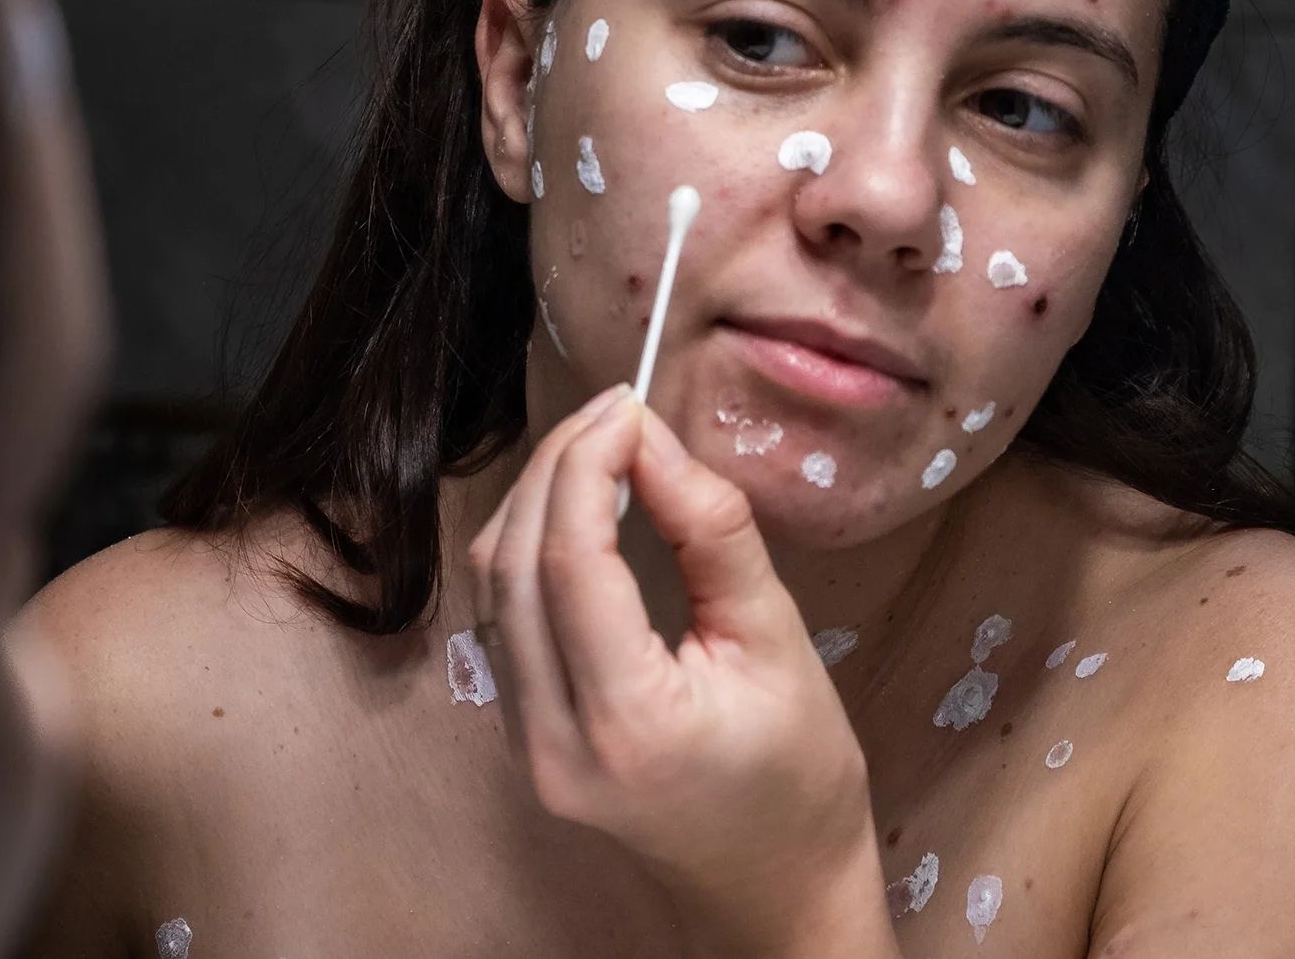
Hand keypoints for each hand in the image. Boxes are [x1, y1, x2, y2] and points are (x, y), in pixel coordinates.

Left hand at [468, 388, 897, 958]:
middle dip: (556, 470)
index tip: (629, 406)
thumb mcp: (779, 644)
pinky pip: (505, 623)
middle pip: (515, 567)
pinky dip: (531, 552)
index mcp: (629, 722)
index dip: (588, 466)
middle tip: (614, 412)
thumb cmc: (799, 776)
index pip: (571, 562)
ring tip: (600, 448)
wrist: (775, 888)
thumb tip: (654, 442)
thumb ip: (713, 536)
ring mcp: (526, 748)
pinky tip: (577, 511)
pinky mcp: (522, 741)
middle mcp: (553, 741)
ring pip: (495, 591)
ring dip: (536, 504)